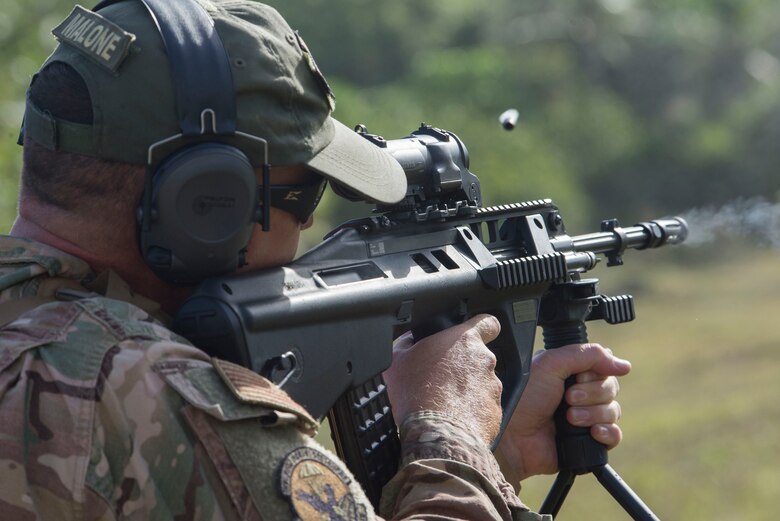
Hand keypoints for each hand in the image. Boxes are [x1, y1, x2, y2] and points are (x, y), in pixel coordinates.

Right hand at [383, 314, 502, 443]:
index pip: (488, 323)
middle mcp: (484, 360)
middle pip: (478, 358)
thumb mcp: (396, 360)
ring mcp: (492, 387)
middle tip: (441, 379)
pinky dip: (471, 411)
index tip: (471, 337)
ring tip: (444, 403)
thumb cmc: (416, 393)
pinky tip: (452, 418)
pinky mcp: (494, 411)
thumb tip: (410, 341)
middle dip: (463, 367)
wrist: (435, 434)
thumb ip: (407, 343)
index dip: (482, 328)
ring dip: (466, 390)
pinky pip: (483, 407)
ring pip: (481, 384)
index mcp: (464, 340)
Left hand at [497, 343, 630, 480]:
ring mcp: (585, 417)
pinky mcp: (588, 441)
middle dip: (591, 393)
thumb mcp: (550, 364)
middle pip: (611, 387)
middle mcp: (580, 392)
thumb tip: (623, 365)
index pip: (604, 365)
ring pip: (614, 410)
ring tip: (569, 418)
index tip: (578, 377)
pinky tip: (591, 432)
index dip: (596, 371)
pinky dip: (607, 432)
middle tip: (568, 398)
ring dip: (593, 413)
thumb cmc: (523, 398)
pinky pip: (614, 435)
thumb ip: (587, 355)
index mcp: (570, 372)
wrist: (513, 437)